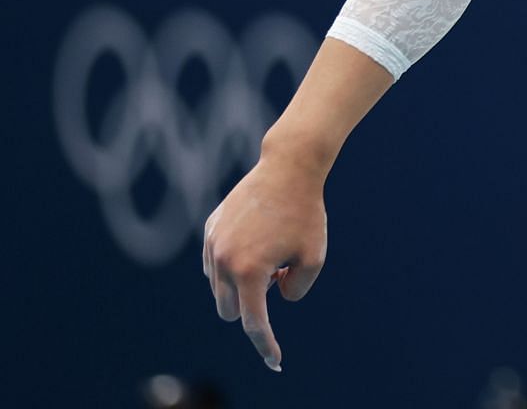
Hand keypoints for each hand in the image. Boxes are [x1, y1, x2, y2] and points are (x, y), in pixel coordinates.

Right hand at [202, 149, 328, 371]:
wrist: (288, 167)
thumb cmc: (306, 213)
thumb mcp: (314, 256)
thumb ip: (297, 288)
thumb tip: (274, 297)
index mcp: (249, 272)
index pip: (254, 323)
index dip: (266, 345)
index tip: (276, 362)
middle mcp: (223, 262)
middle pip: (231, 310)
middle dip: (252, 305)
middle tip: (280, 273)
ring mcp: (212, 245)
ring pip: (220, 287)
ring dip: (243, 283)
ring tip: (270, 252)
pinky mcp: (209, 231)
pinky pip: (214, 264)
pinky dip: (232, 264)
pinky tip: (255, 241)